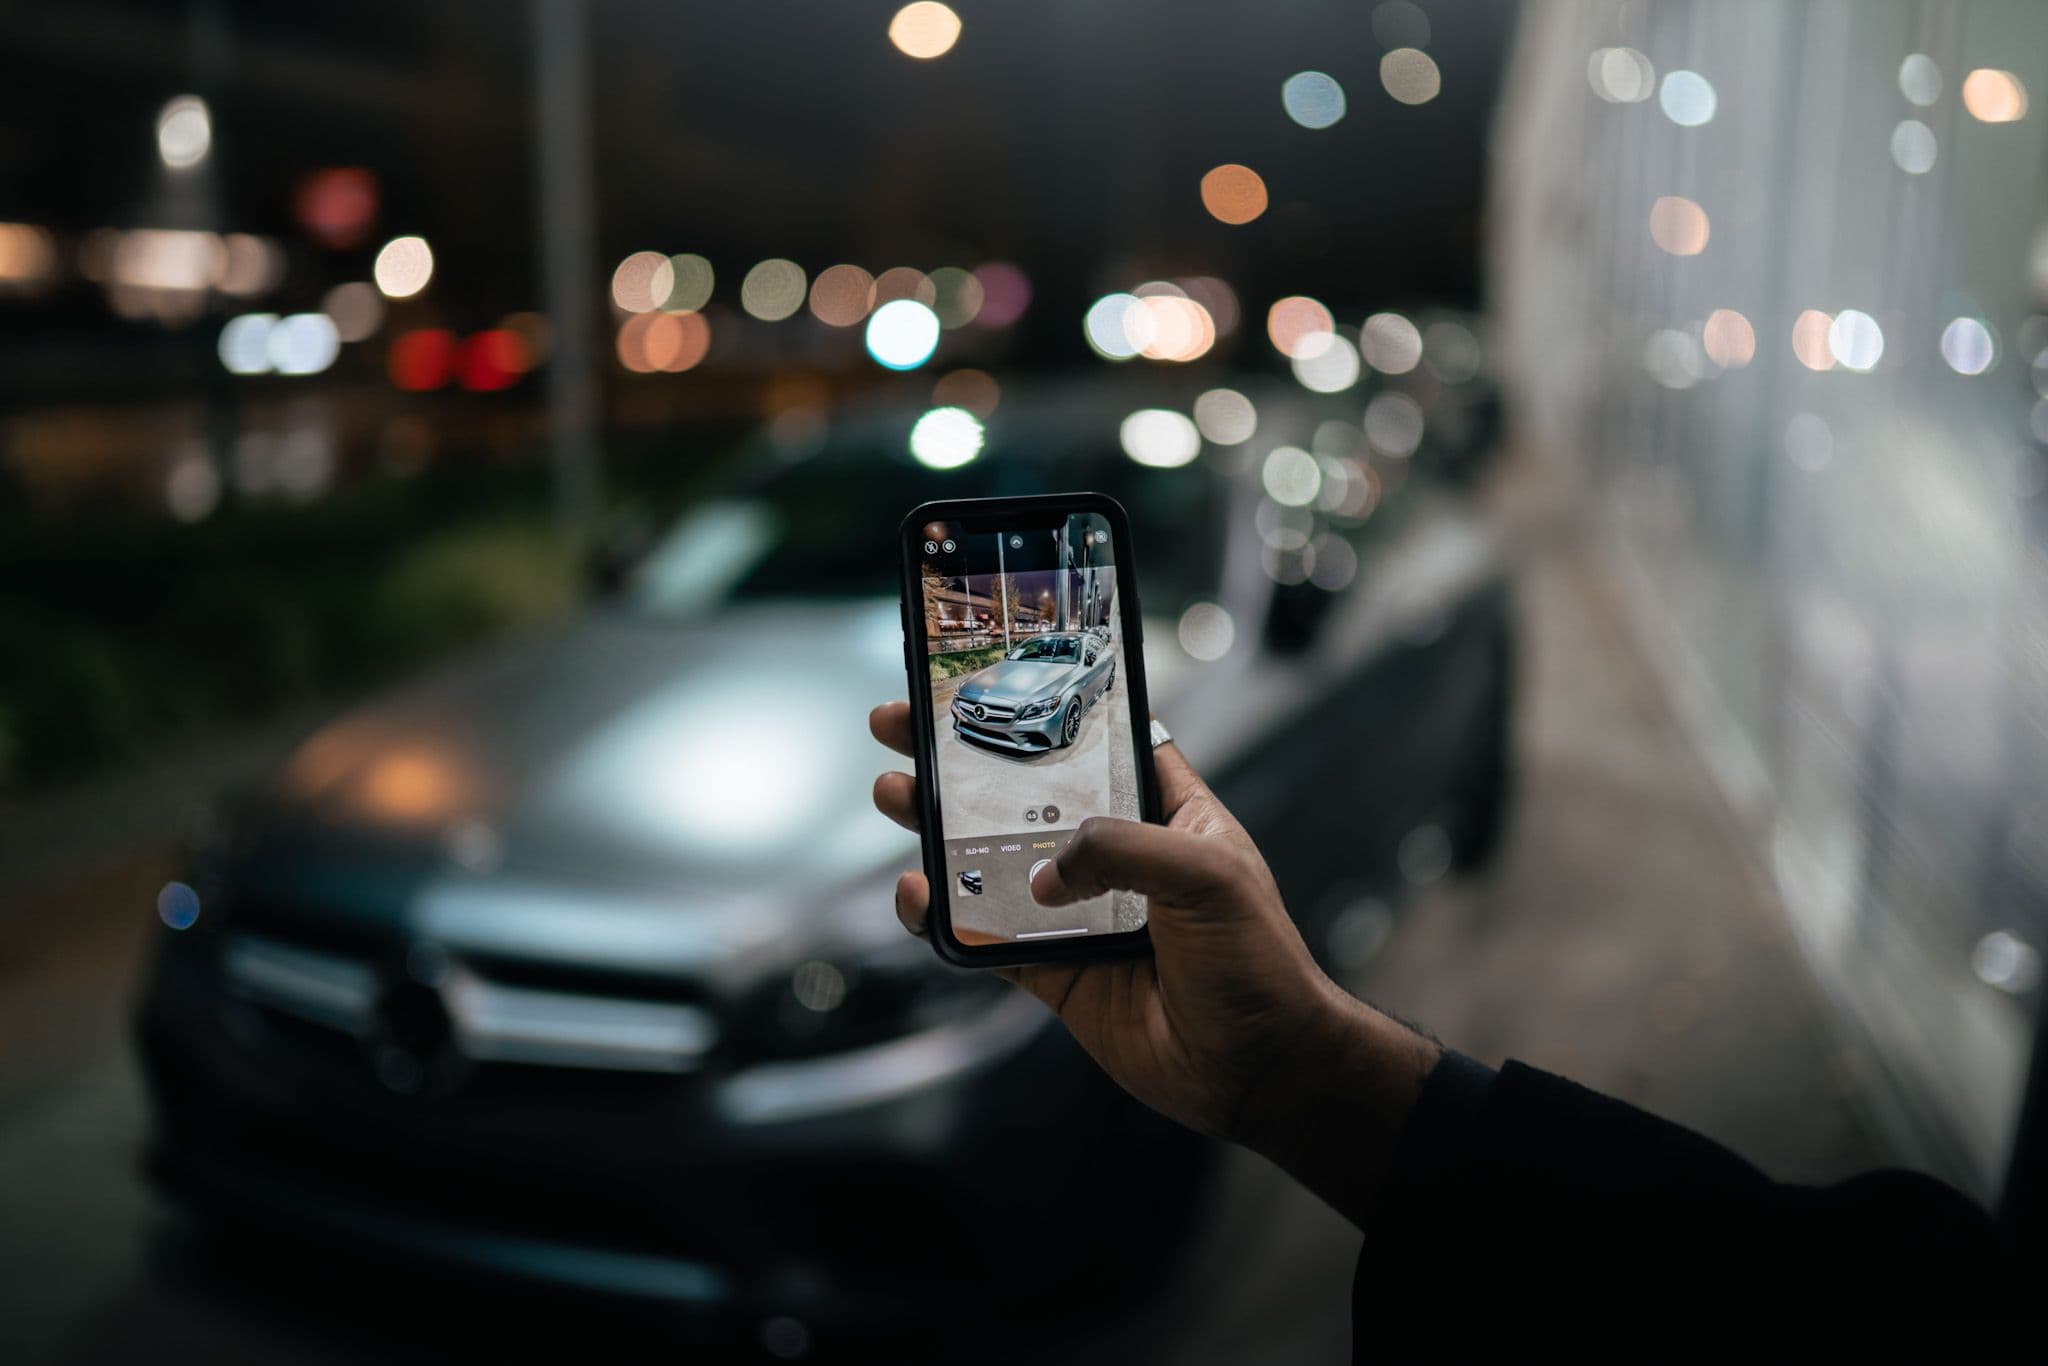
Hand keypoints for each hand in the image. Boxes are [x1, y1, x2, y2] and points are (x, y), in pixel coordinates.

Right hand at [869, 702, 1439, 1225]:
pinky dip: (944, 917)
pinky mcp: (1053, 970)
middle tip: (906, 726)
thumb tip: (1043, 872)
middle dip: (962, 759)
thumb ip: (1123, 850)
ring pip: (991, 862)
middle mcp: (1116, 856)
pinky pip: (985, 936)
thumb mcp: (1208, 874)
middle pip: (1024, 795)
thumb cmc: (1261, 963)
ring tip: (896, 794)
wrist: (1257, 1070)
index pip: (1097, 741)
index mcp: (1165, 811)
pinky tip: (918, 893)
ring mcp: (1079, 912)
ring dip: (937, 830)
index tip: (989, 678)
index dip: (1045, 707)